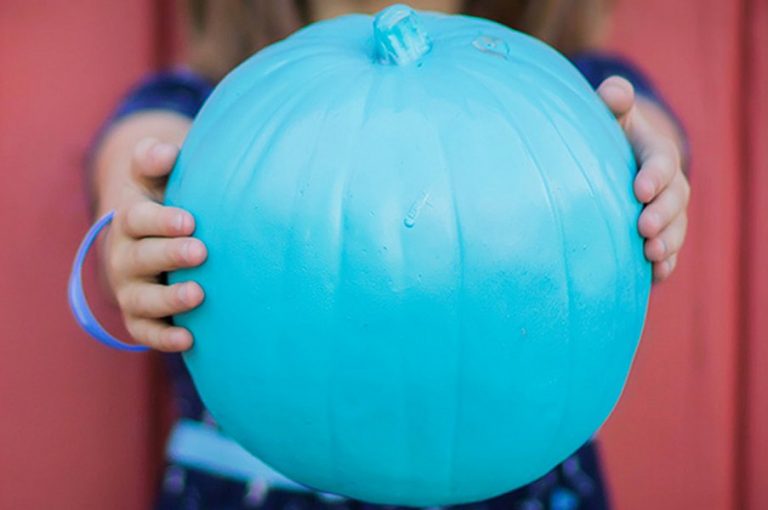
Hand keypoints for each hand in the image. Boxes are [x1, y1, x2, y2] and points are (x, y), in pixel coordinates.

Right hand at [102, 138, 205, 350]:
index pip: (136, 219)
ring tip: (198, 294)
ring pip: (141, 299)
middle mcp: (124, 256)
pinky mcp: (140, 317)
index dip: (160, 220)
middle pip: (139, 258)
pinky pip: (145, 331)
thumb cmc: (163, 199)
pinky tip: (189, 339)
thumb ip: (154, 158)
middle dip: (169, 255)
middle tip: (201, 252)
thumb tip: (166, 153)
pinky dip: (163, 338)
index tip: (189, 220)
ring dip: (168, 299)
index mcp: (129, 219)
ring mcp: (130, 289)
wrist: (150, 236)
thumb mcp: (155, 175)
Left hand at [597, 76, 689, 281]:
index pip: (661, 162)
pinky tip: (654, 276)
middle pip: (674, 200)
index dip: (654, 175)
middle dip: (662, 215)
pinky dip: (664, 265)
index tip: (639, 190)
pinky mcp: (659, 235)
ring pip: (676, 229)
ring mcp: (666, 212)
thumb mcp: (610, 116)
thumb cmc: (606, 136)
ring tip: (650, 255)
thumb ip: (613, 102)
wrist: (612, 163)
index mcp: (655, 153)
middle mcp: (667, 184)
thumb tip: (613, 92)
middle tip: (644, 229)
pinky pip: (668, 252)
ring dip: (667, 243)